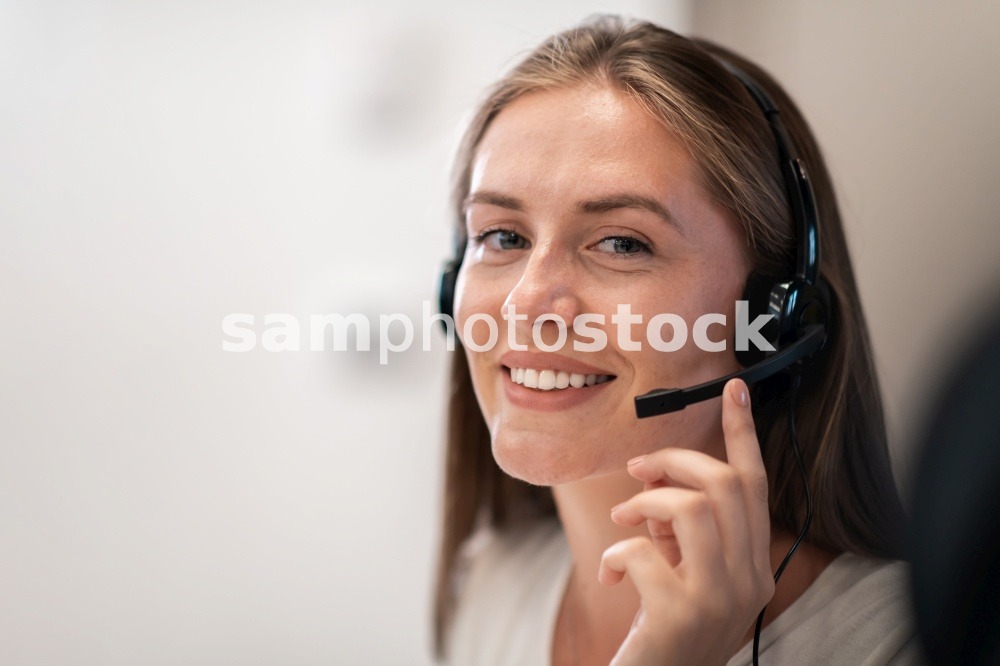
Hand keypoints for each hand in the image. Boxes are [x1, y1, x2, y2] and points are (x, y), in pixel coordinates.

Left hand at [598, 378, 774, 665]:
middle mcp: (751, 581)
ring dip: (646, 503)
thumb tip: (657, 481)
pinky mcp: (681, 615)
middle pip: (724, 484)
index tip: (733, 388)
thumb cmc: (663, 629)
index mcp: (755, 566)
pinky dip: (617, 553)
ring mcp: (720, 600)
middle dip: (674, 462)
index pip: (756, 485)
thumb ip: (684, 531)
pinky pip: (644, 551)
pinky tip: (611, 575)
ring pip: (692, 507)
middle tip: (637, 472)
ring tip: (624, 523)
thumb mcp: (685, 573)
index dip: (744, 432)